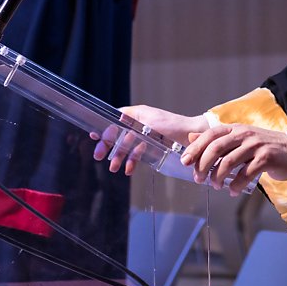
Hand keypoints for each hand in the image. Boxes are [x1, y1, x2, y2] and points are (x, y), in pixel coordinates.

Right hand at [90, 105, 208, 175]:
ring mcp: (145, 136)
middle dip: (108, 145)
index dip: (105, 128)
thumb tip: (115, 117)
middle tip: (99, 156)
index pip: (115, 120)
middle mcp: (139, 124)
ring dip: (119, 156)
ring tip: (113, 168)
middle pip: (118, 135)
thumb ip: (131, 119)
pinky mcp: (151, 147)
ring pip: (126, 146)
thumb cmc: (172, 125)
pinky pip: (137, 154)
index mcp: (136, 115)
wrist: (192, 136)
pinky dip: (132, 161)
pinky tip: (129, 170)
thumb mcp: (149, 119)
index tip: (95, 136)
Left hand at [180, 124, 286, 195]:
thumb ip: (217, 139)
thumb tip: (191, 138)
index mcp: (236, 128)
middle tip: (198, 179)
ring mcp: (255, 145)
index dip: (195, 148)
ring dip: (218, 177)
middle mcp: (244, 134)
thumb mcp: (240, 139)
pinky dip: (236, 185)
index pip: (210, 135)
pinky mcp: (266, 158)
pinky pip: (245, 174)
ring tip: (216, 186)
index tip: (184, 162)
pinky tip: (232, 191)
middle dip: (203, 165)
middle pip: (216, 148)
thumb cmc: (263, 147)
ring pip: (229, 162)